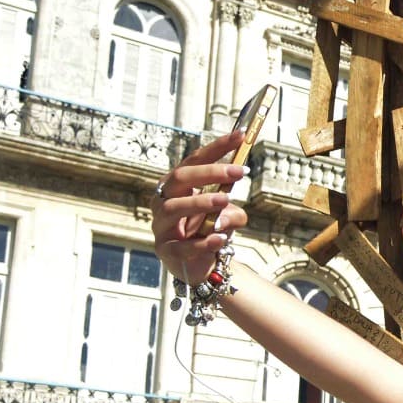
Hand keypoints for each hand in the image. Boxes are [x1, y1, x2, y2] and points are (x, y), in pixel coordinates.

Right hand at [151, 131, 250, 283]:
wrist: (201, 265)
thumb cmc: (210, 230)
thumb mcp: (226, 216)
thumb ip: (232, 212)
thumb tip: (228, 213)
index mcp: (177, 187)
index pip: (194, 161)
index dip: (216, 148)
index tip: (240, 136)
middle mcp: (164, 201)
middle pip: (180, 179)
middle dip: (210, 172)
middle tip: (239, 171)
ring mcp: (162, 226)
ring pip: (174, 208)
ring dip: (200, 202)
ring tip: (225, 201)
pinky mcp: (166, 251)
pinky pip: (182, 246)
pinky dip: (202, 242)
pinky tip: (220, 238)